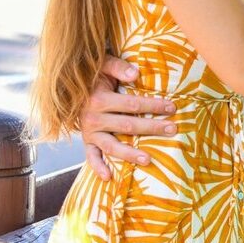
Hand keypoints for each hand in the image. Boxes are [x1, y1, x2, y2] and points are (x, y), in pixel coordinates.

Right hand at [80, 56, 177, 179]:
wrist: (70, 89)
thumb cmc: (94, 75)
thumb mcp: (104, 65)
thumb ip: (119, 67)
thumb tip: (135, 73)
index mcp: (99, 99)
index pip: (132, 104)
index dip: (153, 105)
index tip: (172, 107)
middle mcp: (92, 118)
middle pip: (128, 125)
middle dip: (152, 127)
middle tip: (173, 129)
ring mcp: (89, 132)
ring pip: (112, 145)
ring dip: (130, 154)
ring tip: (148, 159)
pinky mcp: (86, 141)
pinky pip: (91, 156)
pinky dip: (98, 167)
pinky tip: (109, 177)